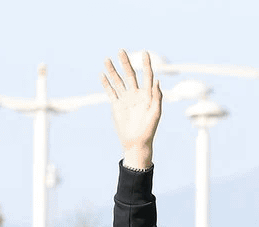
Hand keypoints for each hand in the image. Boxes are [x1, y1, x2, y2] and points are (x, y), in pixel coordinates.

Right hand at [100, 50, 162, 169]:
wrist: (136, 143)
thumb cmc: (148, 130)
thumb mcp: (155, 114)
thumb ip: (157, 97)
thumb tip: (157, 81)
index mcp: (147, 95)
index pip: (147, 76)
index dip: (146, 64)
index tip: (145, 53)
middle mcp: (136, 94)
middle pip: (130, 75)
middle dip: (126, 63)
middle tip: (121, 51)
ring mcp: (126, 99)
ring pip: (118, 81)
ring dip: (112, 71)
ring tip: (107, 59)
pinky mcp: (117, 105)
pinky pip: (111, 92)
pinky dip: (106, 84)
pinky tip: (102, 74)